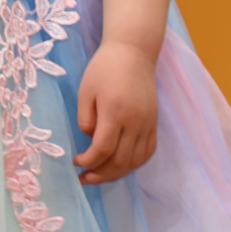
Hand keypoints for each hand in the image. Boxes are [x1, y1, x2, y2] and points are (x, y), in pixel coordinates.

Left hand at [74, 39, 158, 182]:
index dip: (88, 161)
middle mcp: (136, 121)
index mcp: (115, 112)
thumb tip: (90, 138)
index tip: (75, 162)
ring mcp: (148, 122)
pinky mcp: (154, 122)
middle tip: (84, 179)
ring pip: (136, 159)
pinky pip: (149, 150)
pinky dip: (136, 163)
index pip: (103, 149)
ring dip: (118, 173)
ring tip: (101, 176)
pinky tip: (122, 165)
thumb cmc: (105, 69)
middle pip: (121, 160)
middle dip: (101, 174)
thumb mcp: (85, 91)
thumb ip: (86, 119)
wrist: (134, 53)